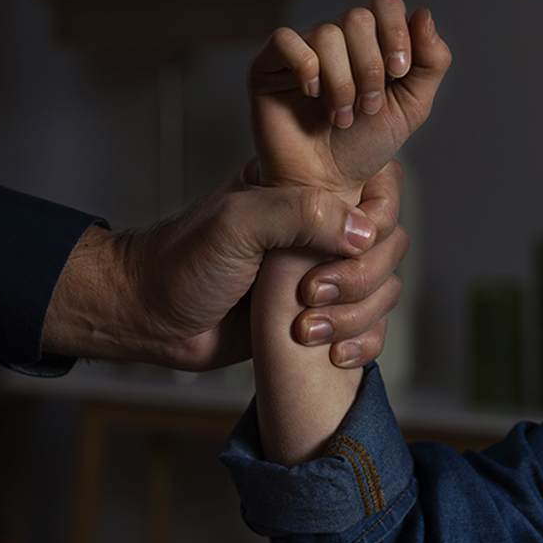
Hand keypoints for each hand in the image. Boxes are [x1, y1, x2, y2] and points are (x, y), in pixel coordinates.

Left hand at [41, 161, 405, 370]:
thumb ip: (300, 214)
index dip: (375, 219)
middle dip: (361, 277)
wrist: (152, 318)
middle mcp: (319, 229)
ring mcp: (321, 274)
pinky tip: (334, 354)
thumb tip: (364, 232)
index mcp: (304, 189)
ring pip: (384, 289)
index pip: (378, 188)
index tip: (344, 246)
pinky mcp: (318, 317)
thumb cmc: (182, 263)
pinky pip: (369, 329)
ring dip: (357, 316)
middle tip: (310, 294)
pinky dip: (362, 343)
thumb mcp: (236, 223)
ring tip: (305, 330)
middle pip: (390, 244)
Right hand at [248, 0, 450, 196]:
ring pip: (327, 34)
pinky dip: (306, 67)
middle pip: (358, 18)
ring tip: (340, 116)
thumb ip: (431, 63)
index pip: (384, 4)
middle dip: (370, 68)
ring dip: (342, 82)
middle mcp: (336, 39)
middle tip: (367, 108)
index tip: (398, 72)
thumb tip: (424, 14)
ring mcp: (302, 49)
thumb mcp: (412, 107)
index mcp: (370, 41)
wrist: (326, 184)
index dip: (396, 31)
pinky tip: (312, 94)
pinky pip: (286, 40)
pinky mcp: (269, 65)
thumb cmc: (364, 147)